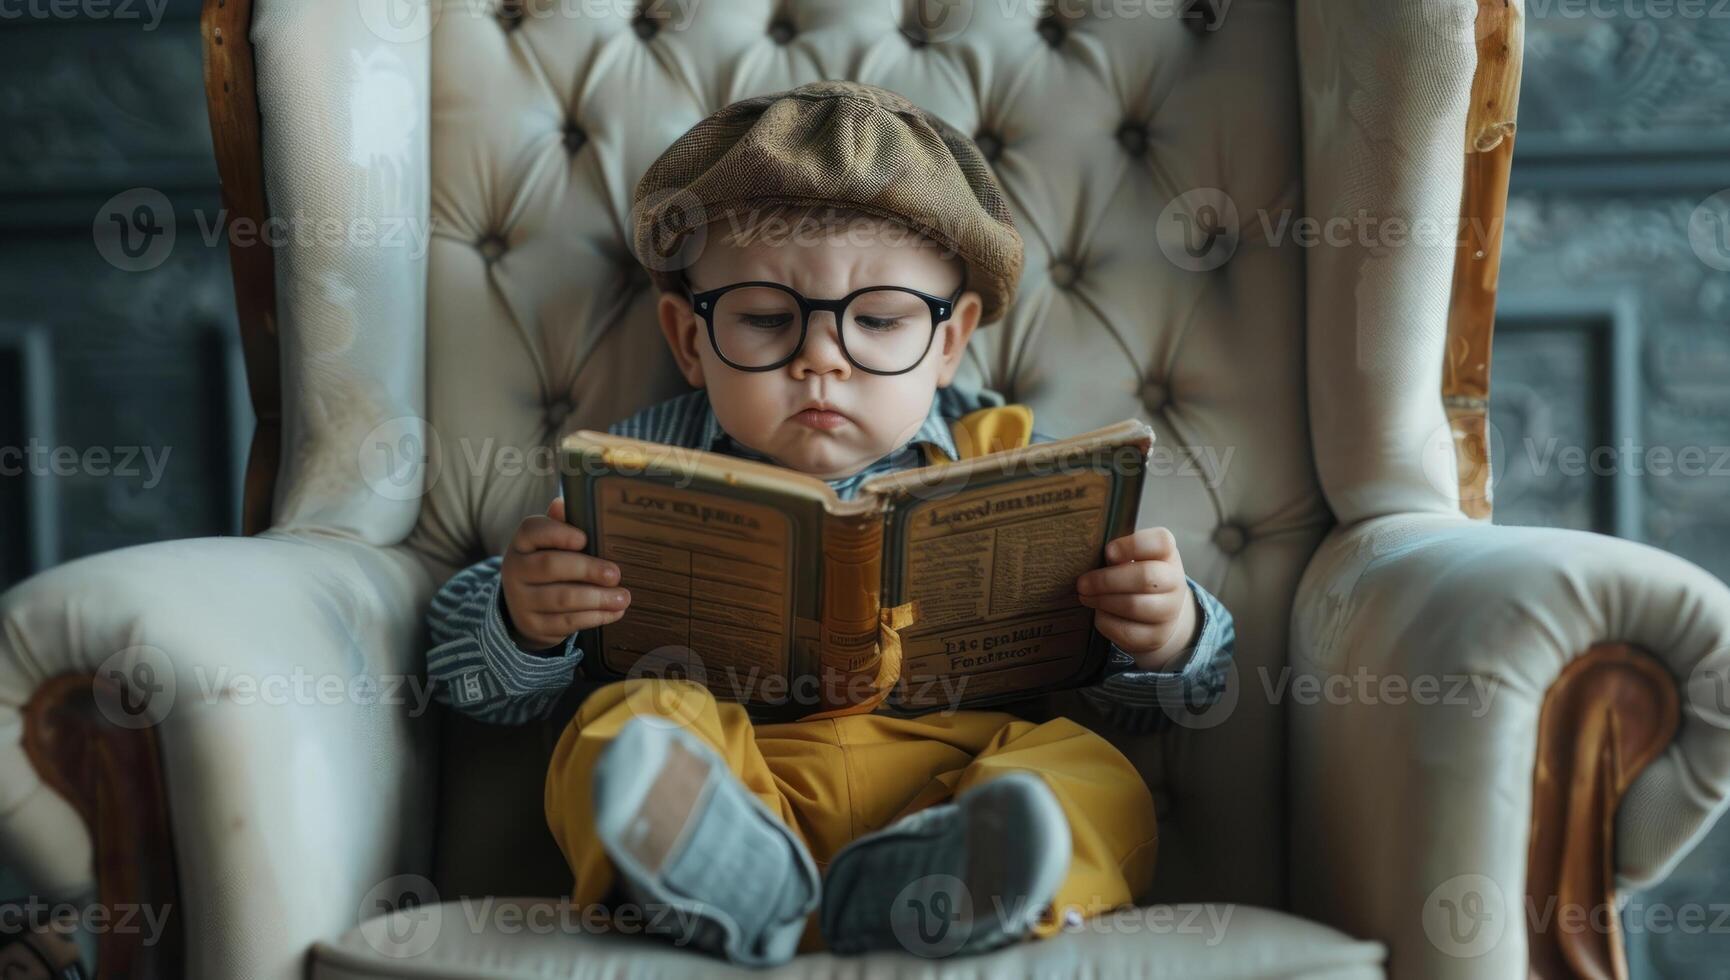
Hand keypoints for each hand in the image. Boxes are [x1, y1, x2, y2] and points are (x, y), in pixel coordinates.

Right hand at [500, 497, 630, 650]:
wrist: (526, 608)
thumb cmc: (548, 566)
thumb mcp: (550, 544)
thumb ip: (560, 525)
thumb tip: (562, 503)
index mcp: (522, 543)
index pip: (533, 530)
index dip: (558, 533)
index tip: (584, 538)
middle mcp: (516, 570)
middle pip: (550, 566)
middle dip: (588, 569)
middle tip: (615, 574)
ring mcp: (522, 600)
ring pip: (561, 598)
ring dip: (597, 598)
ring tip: (623, 596)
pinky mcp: (534, 625)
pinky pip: (566, 622)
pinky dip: (594, 617)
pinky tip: (614, 612)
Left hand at [1075, 527, 1198, 670]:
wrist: (1159, 614)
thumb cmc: (1136, 577)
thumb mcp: (1133, 558)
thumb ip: (1120, 554)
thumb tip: (1106, 559)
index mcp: (1168, 555)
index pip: (1161, 541)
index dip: (1132, 545)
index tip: (1108, 552)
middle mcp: (1175, 582)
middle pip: (1146, 577)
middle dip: (1106, 580)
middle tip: (1082, 583)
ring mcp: (1169, 612)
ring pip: (1134, 606)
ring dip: (1102, 601)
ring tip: (1086, 596)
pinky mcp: (1156, 637)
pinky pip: (1126, 631)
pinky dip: (1105, 621)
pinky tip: (1099, 613)